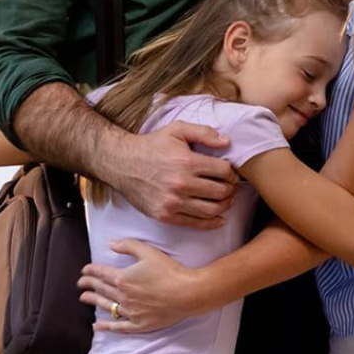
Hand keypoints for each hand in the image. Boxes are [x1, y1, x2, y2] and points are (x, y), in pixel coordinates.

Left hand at [78, 239, 198, 331]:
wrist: (187, 293)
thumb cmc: (170, 271)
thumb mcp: (149, 252)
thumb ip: (128, 246)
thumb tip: (110, 244)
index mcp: (123, 278)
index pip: (101, 273)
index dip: (91, 271)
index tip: (84, 270)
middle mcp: (123, 296)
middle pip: (101, 289)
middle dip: (88, 285)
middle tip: (81, 283)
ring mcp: (130, 311)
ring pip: (106, 306)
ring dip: (93, 301)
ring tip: (84, 298)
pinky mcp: (138, 324)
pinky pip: (118, 326)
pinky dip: (106, 327)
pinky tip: (97, 325)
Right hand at [118, 124, 237, 228]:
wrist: (121, 163)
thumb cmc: (152, 145)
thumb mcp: (177, 129)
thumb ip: (204, 133)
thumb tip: (228, 142)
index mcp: (187, 162)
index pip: (224, 171)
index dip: (232, 172)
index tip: (231, 173)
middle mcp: (181, 184)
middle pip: (221, 192)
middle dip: (232, 189)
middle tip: (232, 187)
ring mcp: (172, 202)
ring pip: (211, 210)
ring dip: (225, 206)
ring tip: (227, 200)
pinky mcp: (164, 215)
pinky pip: (195, 223)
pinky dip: (212, 223)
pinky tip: (220, 219)